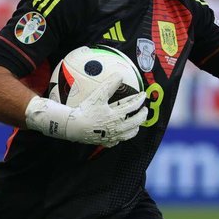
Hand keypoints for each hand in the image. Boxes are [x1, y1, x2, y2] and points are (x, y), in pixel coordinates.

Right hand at [25, 75, 146, 146]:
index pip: (134, 107)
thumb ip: (110, 85)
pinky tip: (121, 133)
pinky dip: (123, 136)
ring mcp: (113, 137)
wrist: (73, 127)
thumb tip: (119, 75)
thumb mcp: (98, 95)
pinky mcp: (106, 143)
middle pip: (136, 122)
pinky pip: (119, 141)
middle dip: (143, 115)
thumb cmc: (85, 111)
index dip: (140, 100)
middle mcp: (118, 128)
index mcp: (117, 116)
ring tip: (137, 123)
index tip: (143, 95)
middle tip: (144, 110)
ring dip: (136, 127)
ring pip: (130, 134)